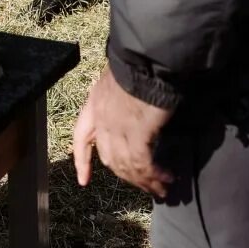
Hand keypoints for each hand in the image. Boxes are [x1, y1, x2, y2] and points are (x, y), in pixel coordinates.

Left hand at [70, 65, 176, 197]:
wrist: (146, 58)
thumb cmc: (137, 64)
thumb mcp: (116, 80)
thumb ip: (117, 97)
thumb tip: (128, 107)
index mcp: (93, 104)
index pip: (81, 138)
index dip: (81, 160)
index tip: (83, 181)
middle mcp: (102, 120)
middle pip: (108, 158)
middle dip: (126, 176)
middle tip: (144, 185)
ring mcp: (117, 129)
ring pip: (126, 166)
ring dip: (144, 181)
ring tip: (161, 189)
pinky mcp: (137, 134)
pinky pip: (143, 164)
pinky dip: (154, 176)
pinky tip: (166, 179)